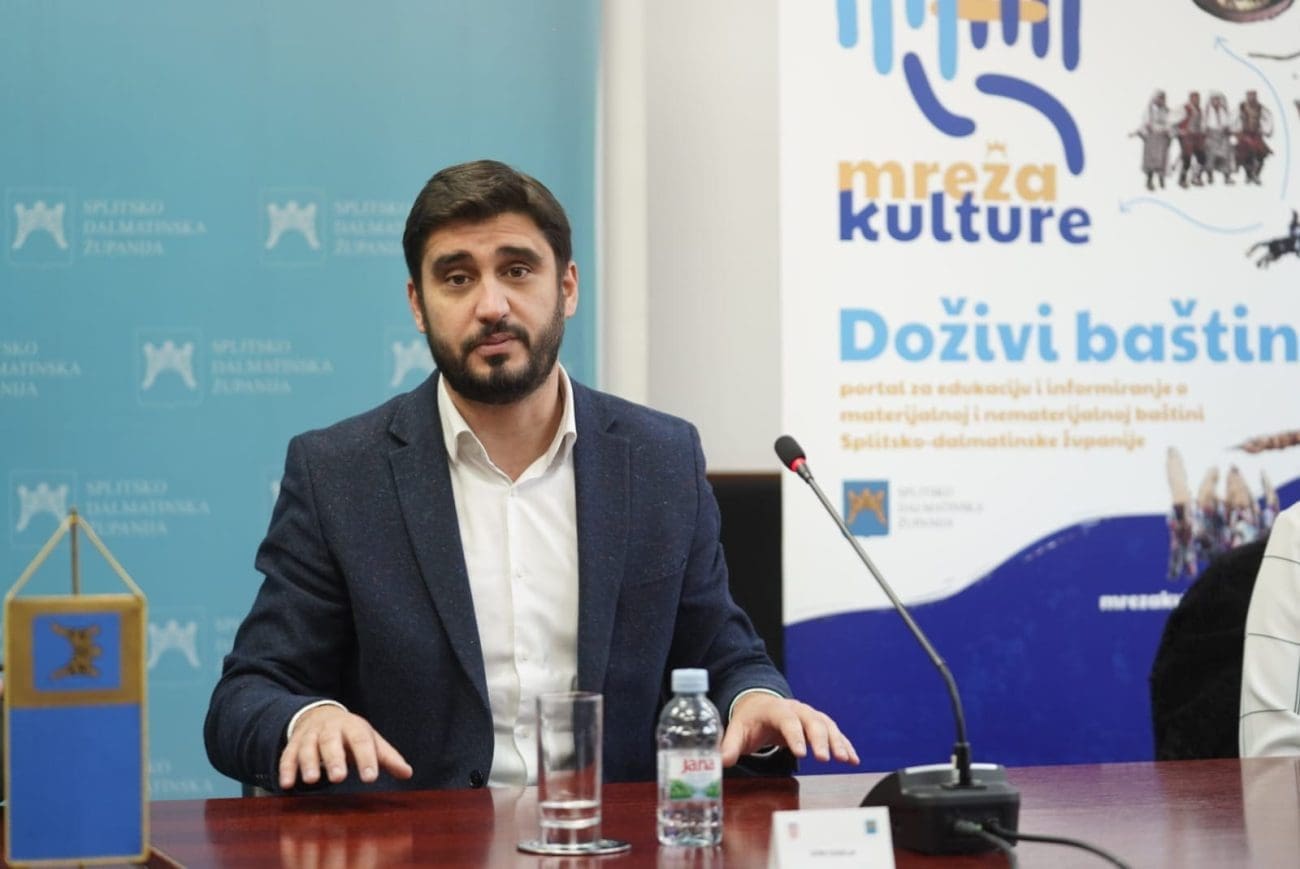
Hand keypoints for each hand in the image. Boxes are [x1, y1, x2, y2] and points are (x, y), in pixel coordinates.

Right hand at [279, 706, 413, 789]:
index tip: (370, 777)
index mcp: (353, 727)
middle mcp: (330, 728)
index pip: (362, 741)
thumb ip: (387, 757)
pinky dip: (286, 769)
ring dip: (308, 763)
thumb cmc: (351, 734)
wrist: (320, 715)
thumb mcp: (370, 740)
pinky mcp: (293, 743)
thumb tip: (408, 773)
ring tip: (311, 780)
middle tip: (339, 777)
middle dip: (334, 759)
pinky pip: (288, 755)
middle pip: (331, 741)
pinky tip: (287, 785)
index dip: (366, 758)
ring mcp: (310, 735)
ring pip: (308, 747)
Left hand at [721, 693, 858, 766]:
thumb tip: (721, 761)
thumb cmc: (749, 719)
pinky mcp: (818, 723)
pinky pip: (834, 732)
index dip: (795, 736)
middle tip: (825, 759)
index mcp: (775, 708)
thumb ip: (730, 745)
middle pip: (811, 721)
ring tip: (846, 760)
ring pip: (826, 725)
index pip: (787, 720)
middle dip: (819, 740)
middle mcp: (796, 709)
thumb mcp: (737, 729)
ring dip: (837, 742)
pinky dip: (845, 744)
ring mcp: (809, 714)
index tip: (801, 754)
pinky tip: (853, 759)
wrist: (760, 703)